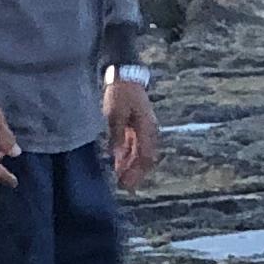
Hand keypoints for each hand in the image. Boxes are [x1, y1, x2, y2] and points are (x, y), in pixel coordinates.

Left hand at [103, 74, 159, 189]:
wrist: (126, 75)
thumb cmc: (120, 93)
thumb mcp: (115, 114)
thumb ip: (116, 136)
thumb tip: (115, 156)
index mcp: (146, 129)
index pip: (145, 157)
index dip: (136, 172)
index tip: (126, 184)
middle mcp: (149, 131)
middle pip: (145, 158)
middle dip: (136, 174)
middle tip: (125, 187)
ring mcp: (144, 129)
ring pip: (140, 153)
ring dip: (132, 167)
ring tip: (121, 179)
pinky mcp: (137, 126)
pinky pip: (135, 146)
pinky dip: (128, 156)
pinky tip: (119, 164)